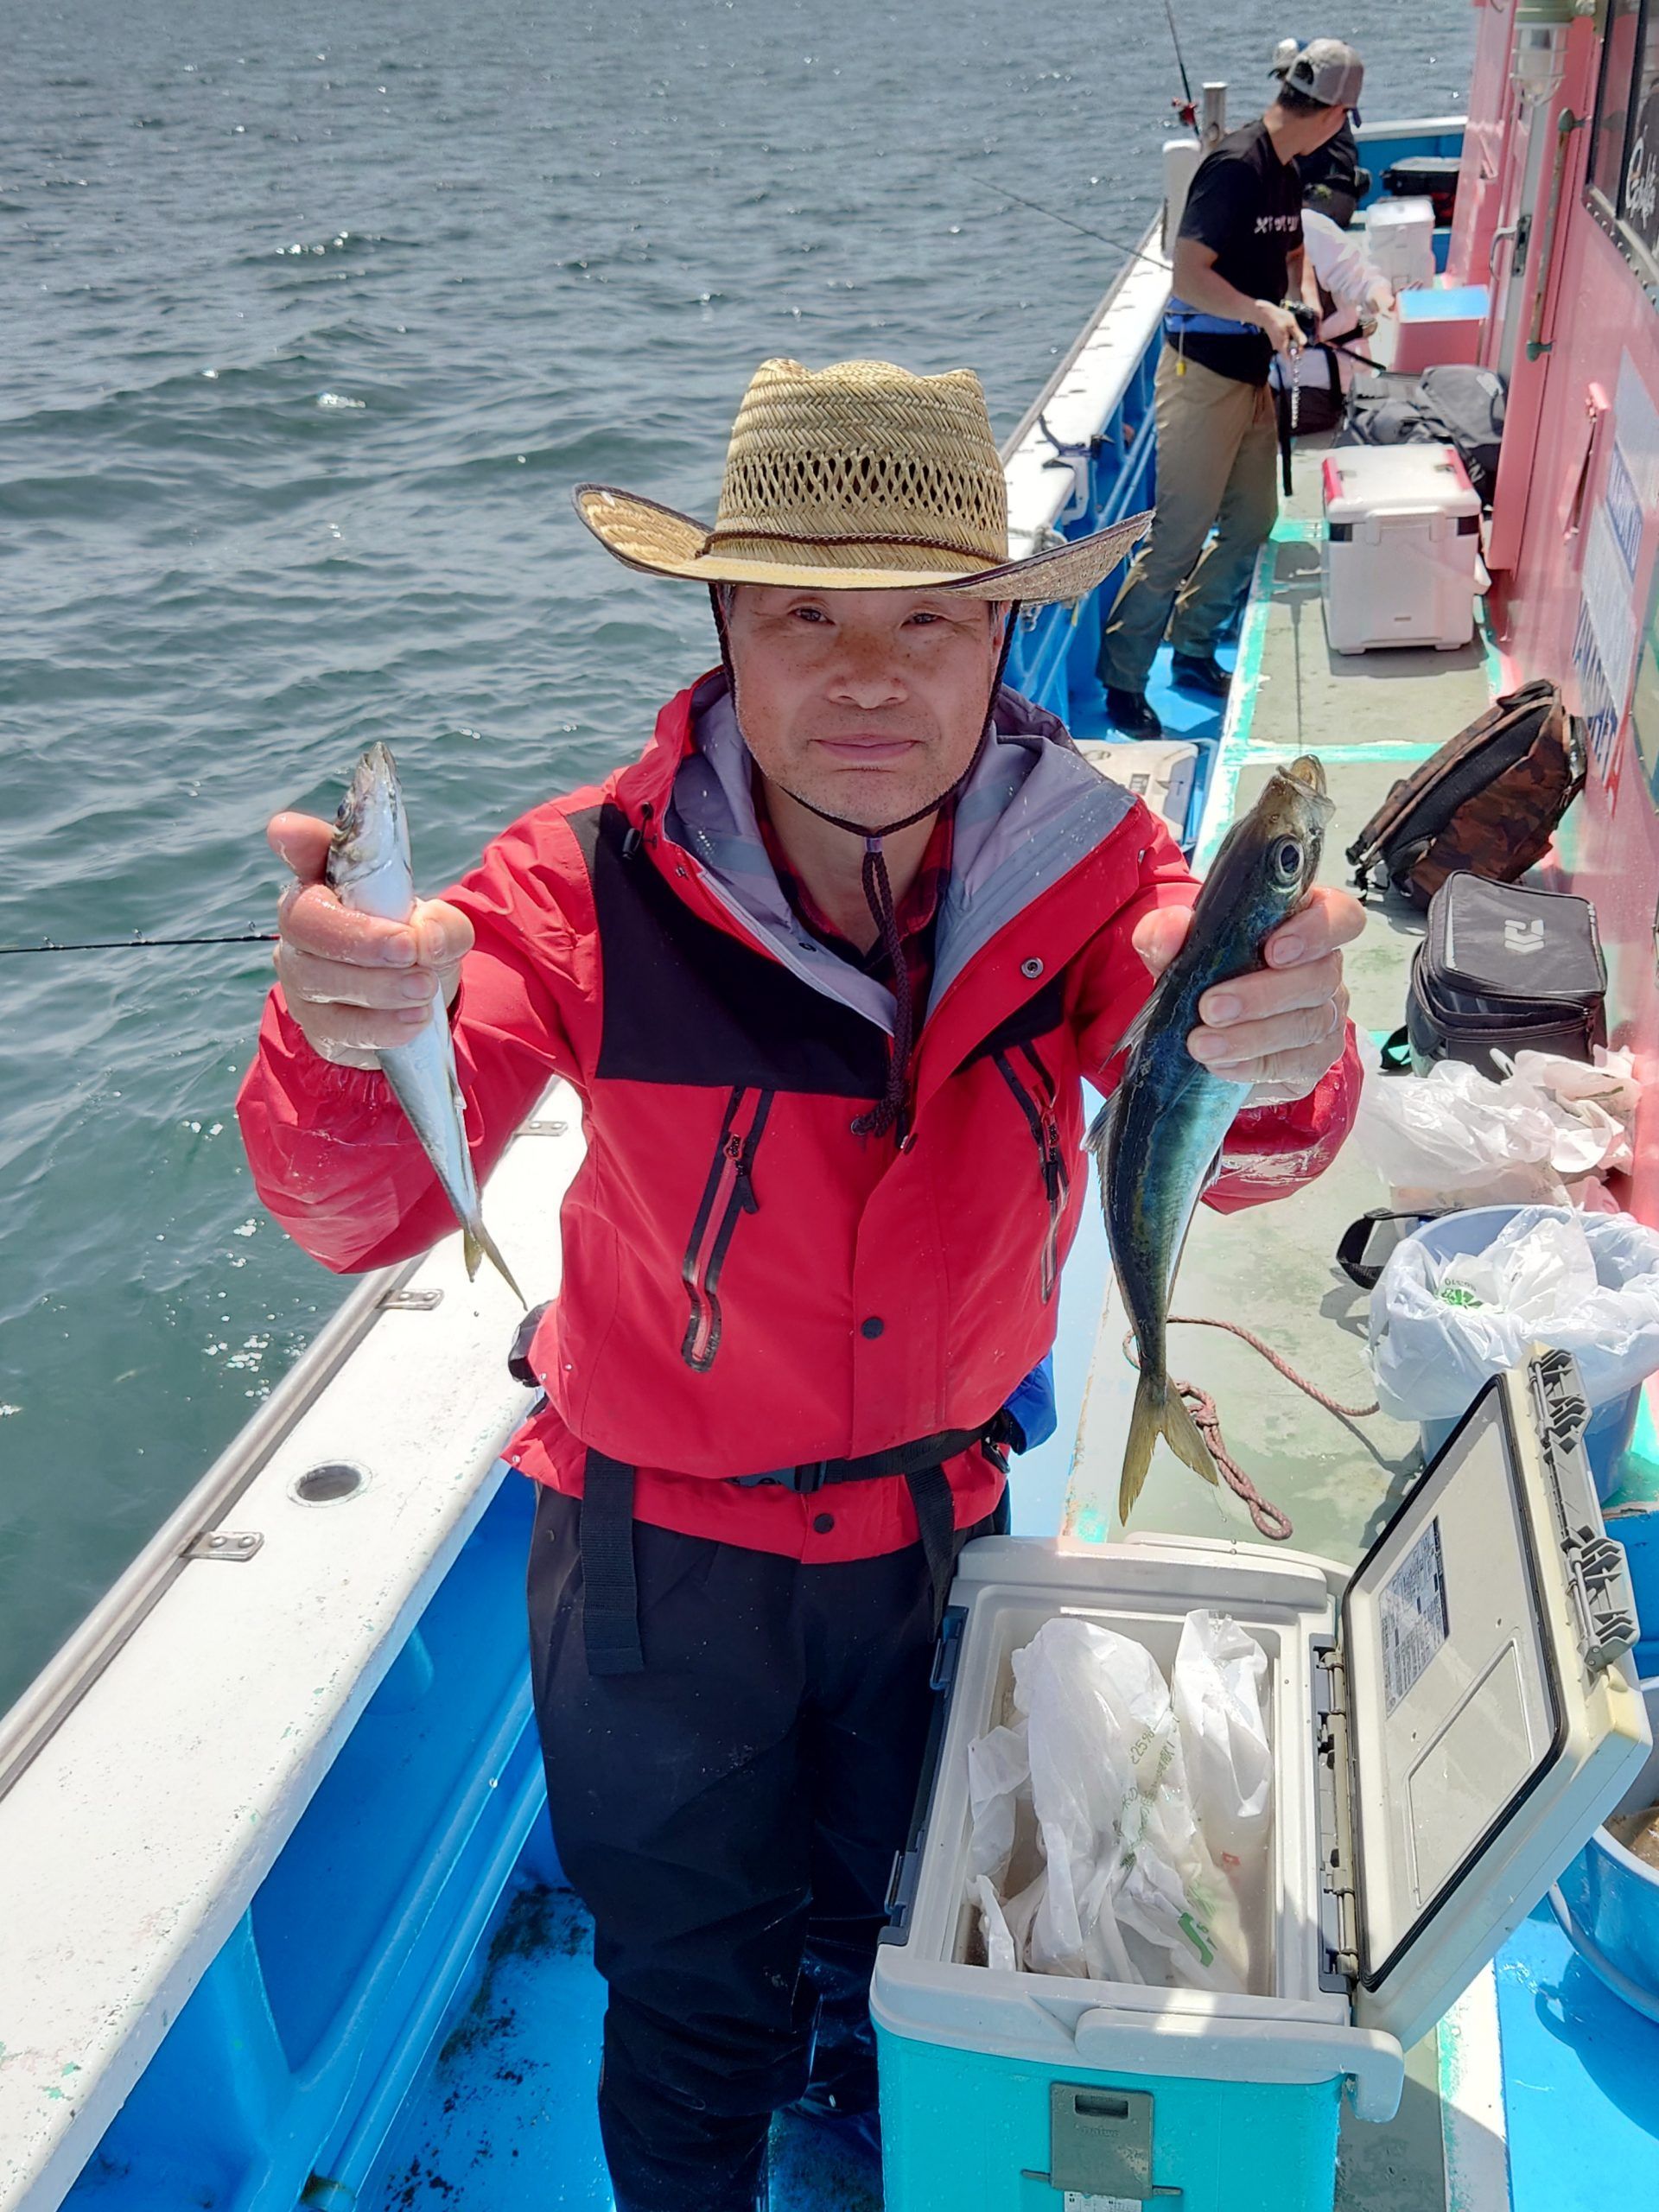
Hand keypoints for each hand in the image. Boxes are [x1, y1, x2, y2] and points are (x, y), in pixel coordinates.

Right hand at [267, 813, 473, 1069]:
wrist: (417, 1006)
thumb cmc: (416, 949)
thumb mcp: (440, 930)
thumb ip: (441, 926)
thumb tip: (425, 939)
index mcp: (331, 882)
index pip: (303, 850)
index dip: (296, 840)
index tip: (290, 833)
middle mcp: (304, 924)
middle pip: (302, 921)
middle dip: (358, 936)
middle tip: (409, 949)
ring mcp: (301, 976)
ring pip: (317, 978)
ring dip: (378, 986)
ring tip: (423, 988)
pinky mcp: (315, 1024)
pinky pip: (336, 1027)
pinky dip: (381, 1025)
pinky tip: (413, 1020)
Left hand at [1133, 883, 1363, 1105]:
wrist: (1198, 1028)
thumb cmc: (1202, 973)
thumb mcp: (1174, 948)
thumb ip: (1168, 931)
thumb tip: (1172, 928)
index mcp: (1302, 925)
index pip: (1340, 917)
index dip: (1317, 931)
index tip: (1274, 950)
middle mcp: (1323, 969)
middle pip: (1320, 977)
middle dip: (1264, 994)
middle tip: (1212, 1007)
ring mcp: (1325, 1017)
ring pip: (1309, 1024)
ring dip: (1252, 1037)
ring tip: (1202, 1044)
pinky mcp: (1313, 1060)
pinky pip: (1298, 1065)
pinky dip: (1256, 1066)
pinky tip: (1223, 1066)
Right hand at [1254, 300, 1303, 357]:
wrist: (1266, 314)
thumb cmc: (1279, 318)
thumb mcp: (1291, 324)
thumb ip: (1297, 335)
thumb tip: (1304, 343)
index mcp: (1282, 345)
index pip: (1290, 358)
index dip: (1297, 354)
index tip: (1301, 346)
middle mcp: (1278, 347)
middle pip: (1289, 353)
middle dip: (1296, 346)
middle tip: (1299, 336)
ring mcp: (1276, 344)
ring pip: (1287, 347)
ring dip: (1292, 342)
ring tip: (1294, 331)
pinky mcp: (1275, 340)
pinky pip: (1284, 343)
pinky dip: (1288, 338)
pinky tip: (1289, 330)